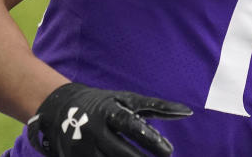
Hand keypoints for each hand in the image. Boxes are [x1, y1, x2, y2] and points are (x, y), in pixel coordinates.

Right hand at [27, 82, 191, 156]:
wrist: (62, 109)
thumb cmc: (106, 104)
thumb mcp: (128, 101)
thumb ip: (157, 108)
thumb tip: (188, 112)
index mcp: (108, 111)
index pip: (131, 125)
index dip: (149, 139)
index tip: (169, 151)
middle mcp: (94, 129)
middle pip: (120, 151)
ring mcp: (83, 147)